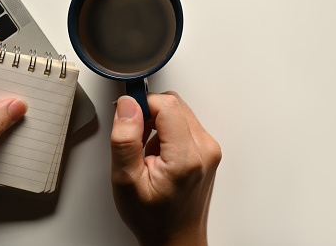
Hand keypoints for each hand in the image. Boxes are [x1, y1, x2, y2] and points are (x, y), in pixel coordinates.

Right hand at [111, 92, 221, 245]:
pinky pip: (185, 124)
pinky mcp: (208, 149)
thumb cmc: (153, 218)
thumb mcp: (126, 181)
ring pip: (179, 112)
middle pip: (175, 104)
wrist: (176, 238)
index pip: (167, 104)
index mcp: (187, 157)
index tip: (128, 116)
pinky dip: (168, 131)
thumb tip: (127, 105)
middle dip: (149, 113)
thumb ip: (125, 139)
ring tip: (148, 152)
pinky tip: (160, 154)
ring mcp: (210, 149)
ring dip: (158, 122)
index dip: (142, 104)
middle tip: (136, 139)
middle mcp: (205, 149)